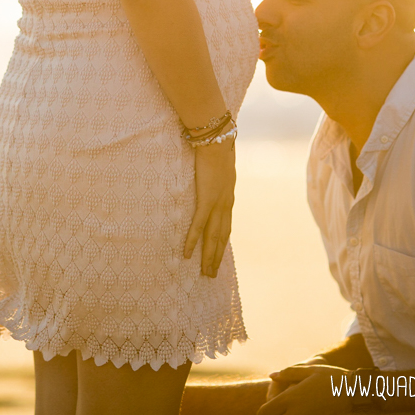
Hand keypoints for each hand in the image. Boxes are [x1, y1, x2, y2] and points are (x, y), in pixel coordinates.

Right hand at [183, 137, 235, 276]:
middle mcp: (225, 204)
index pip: (225, 225)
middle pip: (221, 237)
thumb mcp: (219, 165)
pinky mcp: (206, 200)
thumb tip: (209, 172)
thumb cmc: (216, 148)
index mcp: (227, 197)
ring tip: (205, 272)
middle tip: (211, 274)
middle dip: (216, 256)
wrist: (217, 141)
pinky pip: (198, 226)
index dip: (221, 242)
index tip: (218, 255)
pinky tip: (187, 254)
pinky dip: (192, 241)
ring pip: (212, 237)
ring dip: (208, 256)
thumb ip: (215, 174)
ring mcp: (217, 204)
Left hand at [256, 365, 351, 414]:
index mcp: (290, 398)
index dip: (262, 412)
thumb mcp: (308, 370)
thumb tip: (272, 376)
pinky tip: (300, 413)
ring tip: (287, 412)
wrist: (353, 390)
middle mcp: (296, 412)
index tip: (267, 407)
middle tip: (276, 412)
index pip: (264, 413)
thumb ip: (288, 373)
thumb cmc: (330, 376)